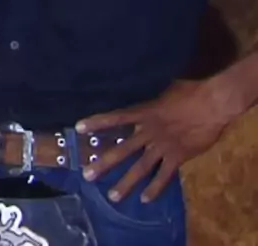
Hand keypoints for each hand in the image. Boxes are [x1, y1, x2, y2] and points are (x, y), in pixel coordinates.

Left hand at [76, 79, 233, 202]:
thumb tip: (144, 96)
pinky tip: (146, 200)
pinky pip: (164, 177)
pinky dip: (155, 189)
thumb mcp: (165, 90)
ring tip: (112, 196)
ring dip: (126, 183)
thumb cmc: (190, 90)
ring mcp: (163, 146)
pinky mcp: (178, 157)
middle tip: (87, 175)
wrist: (212, 102)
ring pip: (140, 168)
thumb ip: (152, 100)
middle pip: (122, 149)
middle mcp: (149, 131)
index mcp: (145, 112)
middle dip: (104, 163)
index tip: (78, 128)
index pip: (115, 118)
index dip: (97, 123)